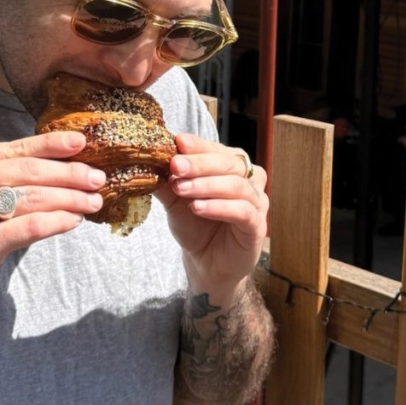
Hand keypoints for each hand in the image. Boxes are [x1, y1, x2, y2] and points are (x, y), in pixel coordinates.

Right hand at [0, 131, 105, 335]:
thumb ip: (1, 178)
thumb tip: (59, 164)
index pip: (13, 150)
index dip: (50, 145)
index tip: (81, 142)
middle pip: (26, 172)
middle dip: (68, 174)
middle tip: (97, 178)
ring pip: (31, 198)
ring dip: (69, 198)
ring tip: (92, 200)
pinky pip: (28, 227)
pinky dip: (56, 221)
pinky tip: (74, 220)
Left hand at [161, 134, 268, 309]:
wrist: (206, 262)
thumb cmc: (196, 225)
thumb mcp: (176, 199)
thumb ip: (166, 180)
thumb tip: (148, 161)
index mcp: (231, 165)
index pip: (216, 149)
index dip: (198, 145)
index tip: (178, 142)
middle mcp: (249, 179)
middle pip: (228, 163)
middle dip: (199, 163)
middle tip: (175, 166)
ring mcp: (257, 201)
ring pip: (236, 186)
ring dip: (206, 185)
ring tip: (181, 189)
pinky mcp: (257, 226)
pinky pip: (242, 211)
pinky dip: (219, 207)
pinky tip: (198, 207)